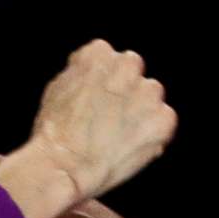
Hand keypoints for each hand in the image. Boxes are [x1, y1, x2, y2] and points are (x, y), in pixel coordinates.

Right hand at [30, 40, 177, 202]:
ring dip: (141, 110)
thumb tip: (94, 78)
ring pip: (151, 95)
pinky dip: (153, 133)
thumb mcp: (58, 88)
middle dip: (125, 90)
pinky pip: (164, 121)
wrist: (66, 164)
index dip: (102, 81)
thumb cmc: (55, 132)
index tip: (95, 98)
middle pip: (133, 72)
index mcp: (99, 53)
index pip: (109, 58)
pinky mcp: (164, 119)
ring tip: (118, 134)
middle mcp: (128, 65)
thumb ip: (82, 74)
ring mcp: (149, 92)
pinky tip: (130, 145)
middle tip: (109, 118)